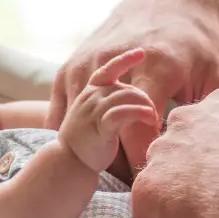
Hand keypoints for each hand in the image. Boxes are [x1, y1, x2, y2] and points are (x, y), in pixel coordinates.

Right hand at [46, 0, 218, 172]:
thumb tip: (199, 153)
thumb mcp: (218, 76)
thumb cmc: (200, 45)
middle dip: (122, 164)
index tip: (155, 181)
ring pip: (80, 123)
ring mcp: (87, 62)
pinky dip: (76, 132)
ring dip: (98, 149)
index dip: (145, 162)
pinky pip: (62, 110)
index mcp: (155, 67)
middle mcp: (112, 61)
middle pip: (107, 130)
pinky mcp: (71, 64)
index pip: (139, 128)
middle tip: (139, 184)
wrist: (173, 1)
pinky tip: (96, 145)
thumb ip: (209, 113)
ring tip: (121, 167)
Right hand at [58, 49, 159, 172]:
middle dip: (143, 97)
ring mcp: (92, 110)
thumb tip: (132, 98)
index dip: (123, 60)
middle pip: (124, 86)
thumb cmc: (84, 142)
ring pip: (125, 96)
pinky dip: (139, 112)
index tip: (141, 53)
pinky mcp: (99, 126)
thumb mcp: (91, 116)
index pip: (107, 70)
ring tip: (153, 118)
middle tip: (153, 113)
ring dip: (145, 105)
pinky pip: (122, 112)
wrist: (64, 164)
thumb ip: (107, 103)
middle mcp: (90, 96)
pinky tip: (149, 118)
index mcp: (89, 91)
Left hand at [130, 89, 218, 217]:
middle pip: (175, 147)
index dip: (214, 156)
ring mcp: (162, 151)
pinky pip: (149, 214)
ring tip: (210, 216)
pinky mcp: (147, 187)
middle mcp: (185, 118)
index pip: (203, 125)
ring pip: (160, 179)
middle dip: (188, 172)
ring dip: (176, 198)